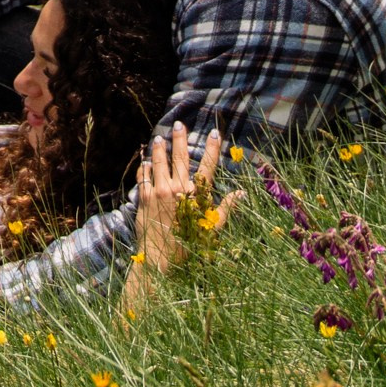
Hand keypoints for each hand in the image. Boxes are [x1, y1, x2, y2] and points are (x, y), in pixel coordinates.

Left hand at [135, 119, 234, 275]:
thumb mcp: (212, 229)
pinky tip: (145, 160)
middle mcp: (178, 189)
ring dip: (159, 148)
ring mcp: (159, 191)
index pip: (208, 166)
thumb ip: (226, 208)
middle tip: (179, 124)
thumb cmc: (189, 247)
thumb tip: (241, 193)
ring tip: (159, 137)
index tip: (215, 133)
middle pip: (180, 157)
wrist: (161, 261)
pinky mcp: (144, 198)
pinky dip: (144, 166)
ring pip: (159, 162)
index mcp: (197, 195)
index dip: (213, 149)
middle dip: (180, 139)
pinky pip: (144, 176)